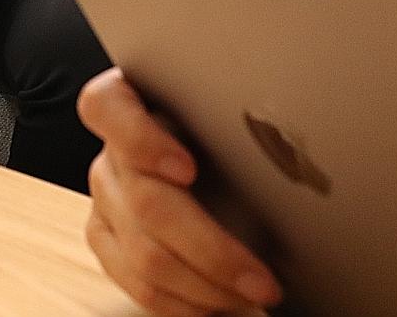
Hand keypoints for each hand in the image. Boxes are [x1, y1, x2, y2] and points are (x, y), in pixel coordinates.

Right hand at [78, 68, 281, 316]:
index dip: (142, 141)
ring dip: (206, 286)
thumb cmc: (212, 116)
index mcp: (124, 100)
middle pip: (145, 203)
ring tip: (254, 296)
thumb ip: (229, 115)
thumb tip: (292, 154)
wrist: (191, 137)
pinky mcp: (105, 238)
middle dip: (211, 250)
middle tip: (262, 278)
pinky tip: (219, 303)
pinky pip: (138, 283)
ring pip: (143, 255)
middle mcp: (109, 152)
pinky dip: (183, 302)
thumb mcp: (217, 103)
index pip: (108, 108)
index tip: (187, 169)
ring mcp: (104, 197)